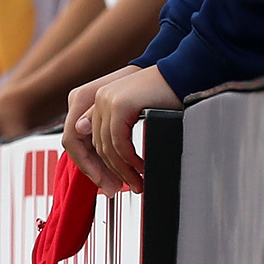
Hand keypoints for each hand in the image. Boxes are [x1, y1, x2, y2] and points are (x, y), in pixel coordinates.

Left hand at [63, 65, 175, 191]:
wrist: (182, 75)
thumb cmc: (161, 95)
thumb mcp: (132, 113)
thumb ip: (112, 126)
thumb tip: (92, 143)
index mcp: (94, 101)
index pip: (82, 140)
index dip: (90, 164)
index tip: (105, 182)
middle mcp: (96, 99)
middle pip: (92, 147)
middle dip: (108, 172)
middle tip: (123, 188)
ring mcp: (106, 100)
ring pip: (107, 148)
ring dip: (123, 170)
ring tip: (137, 183)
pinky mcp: (120, 104)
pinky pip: (120, 142)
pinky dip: (130, 160)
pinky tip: (142, 168)